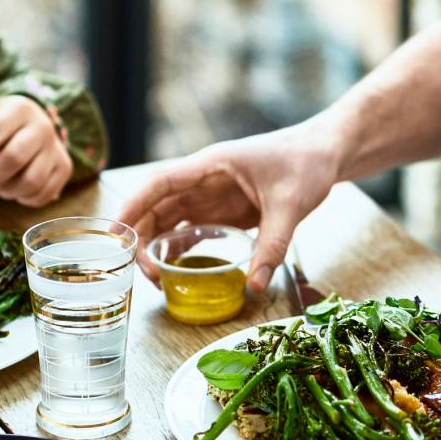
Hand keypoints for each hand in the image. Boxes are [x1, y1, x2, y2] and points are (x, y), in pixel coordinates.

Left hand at [0, 96, 72, 207]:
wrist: (35, 125)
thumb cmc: (4, 128)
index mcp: (19, 110)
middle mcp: (43, 128)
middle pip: (15, 158)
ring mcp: (56, 149)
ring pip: (31, 181)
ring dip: (7, 190)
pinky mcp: (65, 168)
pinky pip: (43, 194)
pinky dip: (24, 199)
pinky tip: (15, 190)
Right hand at [118, 123, 339, 290]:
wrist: (324, 154)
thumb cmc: (305, 165)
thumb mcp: (291, 206)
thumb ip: (273, 245)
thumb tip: (255, 285)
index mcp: (211, 166)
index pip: (160, 183)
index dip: (134, 206)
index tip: (116, 233)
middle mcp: (204, 180)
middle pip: (158, 207)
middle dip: (143, 238)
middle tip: (145, 274)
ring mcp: (212, 195)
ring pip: (171, 220)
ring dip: (159, 246)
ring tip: (158, 279)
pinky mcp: (224, 209)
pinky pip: (193, 229)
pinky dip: (181, 248)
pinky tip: (177, 270)